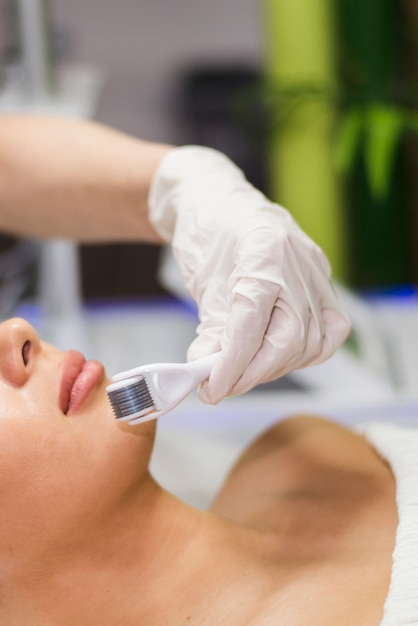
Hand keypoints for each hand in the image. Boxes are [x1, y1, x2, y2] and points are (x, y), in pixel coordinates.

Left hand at [149, 146, 349, 403]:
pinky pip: (330, 331)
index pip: (252, 325)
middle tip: (222, 386)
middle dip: (252, 373)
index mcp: (263, 253)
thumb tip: (214, 377)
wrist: (223, 207)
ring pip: (310, 342)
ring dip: (274, 367)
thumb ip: (212, 333)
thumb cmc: (209, 237)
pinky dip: (305, 353)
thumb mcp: (204, 286)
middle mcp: (298, 263)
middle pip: (289, 340)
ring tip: (244, 371)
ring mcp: (316, 272)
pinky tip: (280, 356)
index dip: (231, 365)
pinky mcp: (323, 282)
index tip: (210, 388)